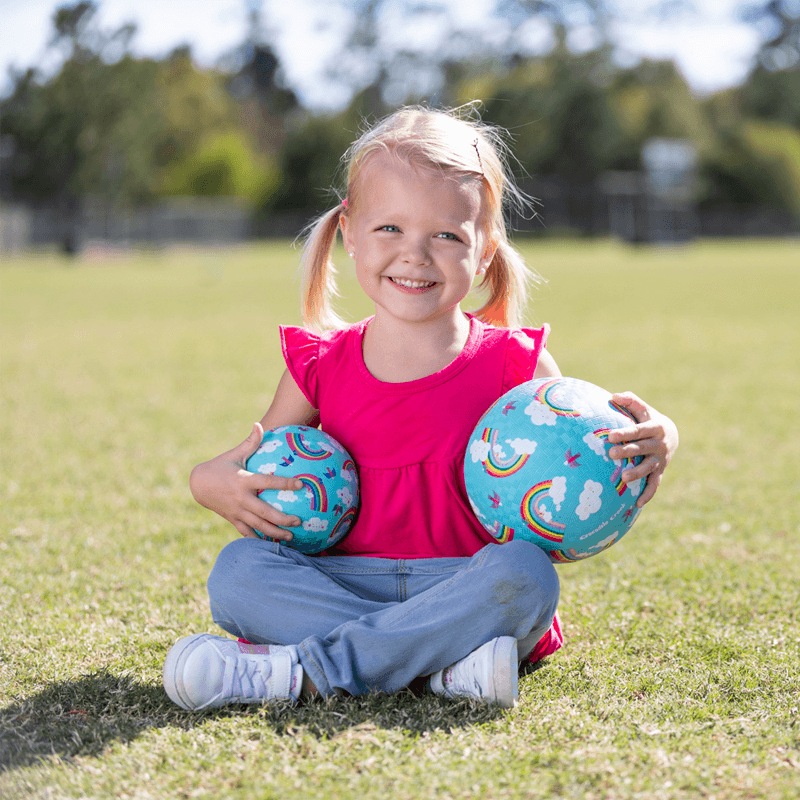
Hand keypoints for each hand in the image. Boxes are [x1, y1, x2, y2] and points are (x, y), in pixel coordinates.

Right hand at [190, 423, 304, 539]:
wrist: (197, 484)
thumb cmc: (220, 466)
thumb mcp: (234, 454)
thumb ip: (250, 442)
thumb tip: (259, 424)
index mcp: (244, 481)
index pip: (268, 482)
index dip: (285, 483)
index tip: (301, 485)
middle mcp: (241, 499)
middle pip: (265, 512)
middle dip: (283, 518)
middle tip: (299, 521)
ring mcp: (236, 511)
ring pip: (258, 526)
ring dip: (275, 533)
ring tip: (291, 537)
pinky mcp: (232, 519)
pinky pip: (247, 532)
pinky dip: (259, 539)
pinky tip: (272, 545)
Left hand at [606, 392, 678, 507]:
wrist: (671, 435)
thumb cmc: (648, 419)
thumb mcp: (642, 408)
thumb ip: (630, 401)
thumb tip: (613, 396)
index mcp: (655, 427)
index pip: (638, 430)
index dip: (625, 433)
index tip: (610, 435)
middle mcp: (659, 445)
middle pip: (642, 449)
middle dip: (627, 452)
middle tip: (610, 454)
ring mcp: (660, 460)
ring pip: (648, 468)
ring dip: (637, 473)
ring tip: (623, 478)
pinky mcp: (660, 471)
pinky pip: (655, 484)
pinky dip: (648, 494)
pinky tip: (637, 503)